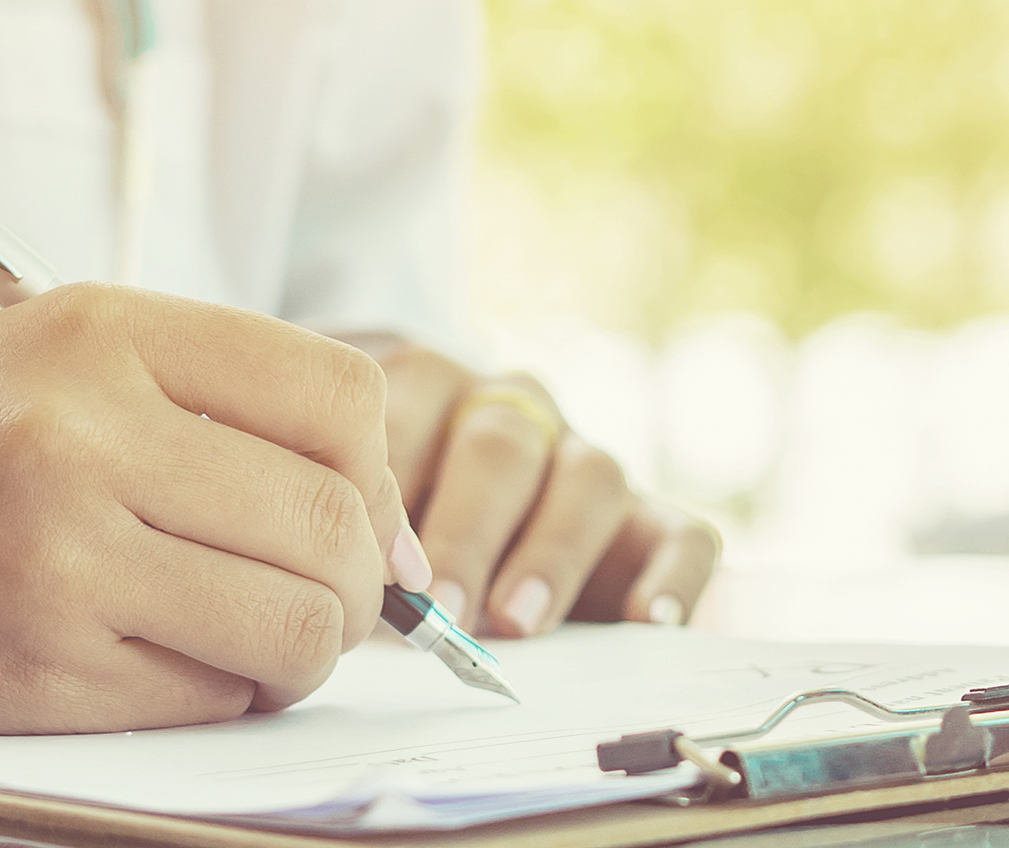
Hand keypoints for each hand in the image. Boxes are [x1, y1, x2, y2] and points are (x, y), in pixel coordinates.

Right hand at [0, 284, 417, 730]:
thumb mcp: (63, 366)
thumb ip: (227, 415)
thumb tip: (399, 539)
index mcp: (104, 332)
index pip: (342, 396)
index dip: (380, 473)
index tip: (364, 519)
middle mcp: (87, 430)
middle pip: (338, 522)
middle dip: (359, 585)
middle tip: (319, 601)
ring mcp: (63, 551)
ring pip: (298, 625)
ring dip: (303, 652)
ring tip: (246, 640)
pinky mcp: (41, 663)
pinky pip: (214, 695)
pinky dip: (220, 694)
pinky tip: (158, 661)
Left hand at [346, 333, 718, 637]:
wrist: (467, 525)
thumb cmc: (388, 524)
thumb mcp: (350, 503)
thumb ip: (342, 521)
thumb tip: (324, 584)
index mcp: (430, 386)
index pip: (410, 405)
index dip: (391, 477)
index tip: (372, 558)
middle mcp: (516, 410)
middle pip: (501, 448)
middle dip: (468, 530)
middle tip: (440, 607)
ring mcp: (587, 461)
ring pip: (590, 481)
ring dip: (552, 554)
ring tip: (517, 622)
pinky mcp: (653, 520)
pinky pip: (683, 535)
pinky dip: (673, 577)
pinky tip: (650, 620)